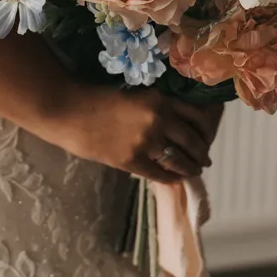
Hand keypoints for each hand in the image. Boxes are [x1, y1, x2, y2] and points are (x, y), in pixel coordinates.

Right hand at [50, 85, 221, 184]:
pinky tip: (174, 179)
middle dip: (201, 153)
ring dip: (190, 168)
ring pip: (180, 160)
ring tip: (193, 171)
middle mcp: (158, 119)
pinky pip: (159, 174)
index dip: (205, 130)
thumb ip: (156, 108)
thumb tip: (176, 126)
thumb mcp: (135, 96)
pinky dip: (170, 178)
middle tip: (205, 159)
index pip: (196, 116)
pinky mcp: (131, 160)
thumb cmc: (97, 99)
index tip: (207, 137)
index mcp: (160, 99)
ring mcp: (146, 142)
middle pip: (192, 141)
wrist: (68, 111)